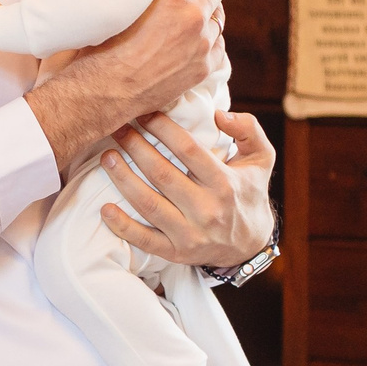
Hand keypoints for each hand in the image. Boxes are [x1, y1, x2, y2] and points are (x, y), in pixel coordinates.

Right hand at [23, 0, 224, 171]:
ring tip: (190, 13)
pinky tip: (192, 40)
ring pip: (219, 15)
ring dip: (207, 10)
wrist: (106, 93)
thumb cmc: (99, 46)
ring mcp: (203, 44)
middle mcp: (194, 17)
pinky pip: (217, 43)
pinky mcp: (205, 67)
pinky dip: (208, 38)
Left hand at [99, 109, 279, 267]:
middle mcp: (207, 210)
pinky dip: (122, 227)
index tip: (143, 113)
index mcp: (224, 183)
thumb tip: (218, 114)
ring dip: (123, 180)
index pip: (187, 150)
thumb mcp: (261, 158)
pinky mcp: (177, 253)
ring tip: (107, 157)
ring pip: (149, 205)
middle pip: (162, 174)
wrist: (250, 244)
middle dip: (135, 148)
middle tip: (117, 128)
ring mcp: (190, 234)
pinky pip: (145, 241)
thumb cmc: (248, 192)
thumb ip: (247, 129)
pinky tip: (105, 208)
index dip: (162, 128)